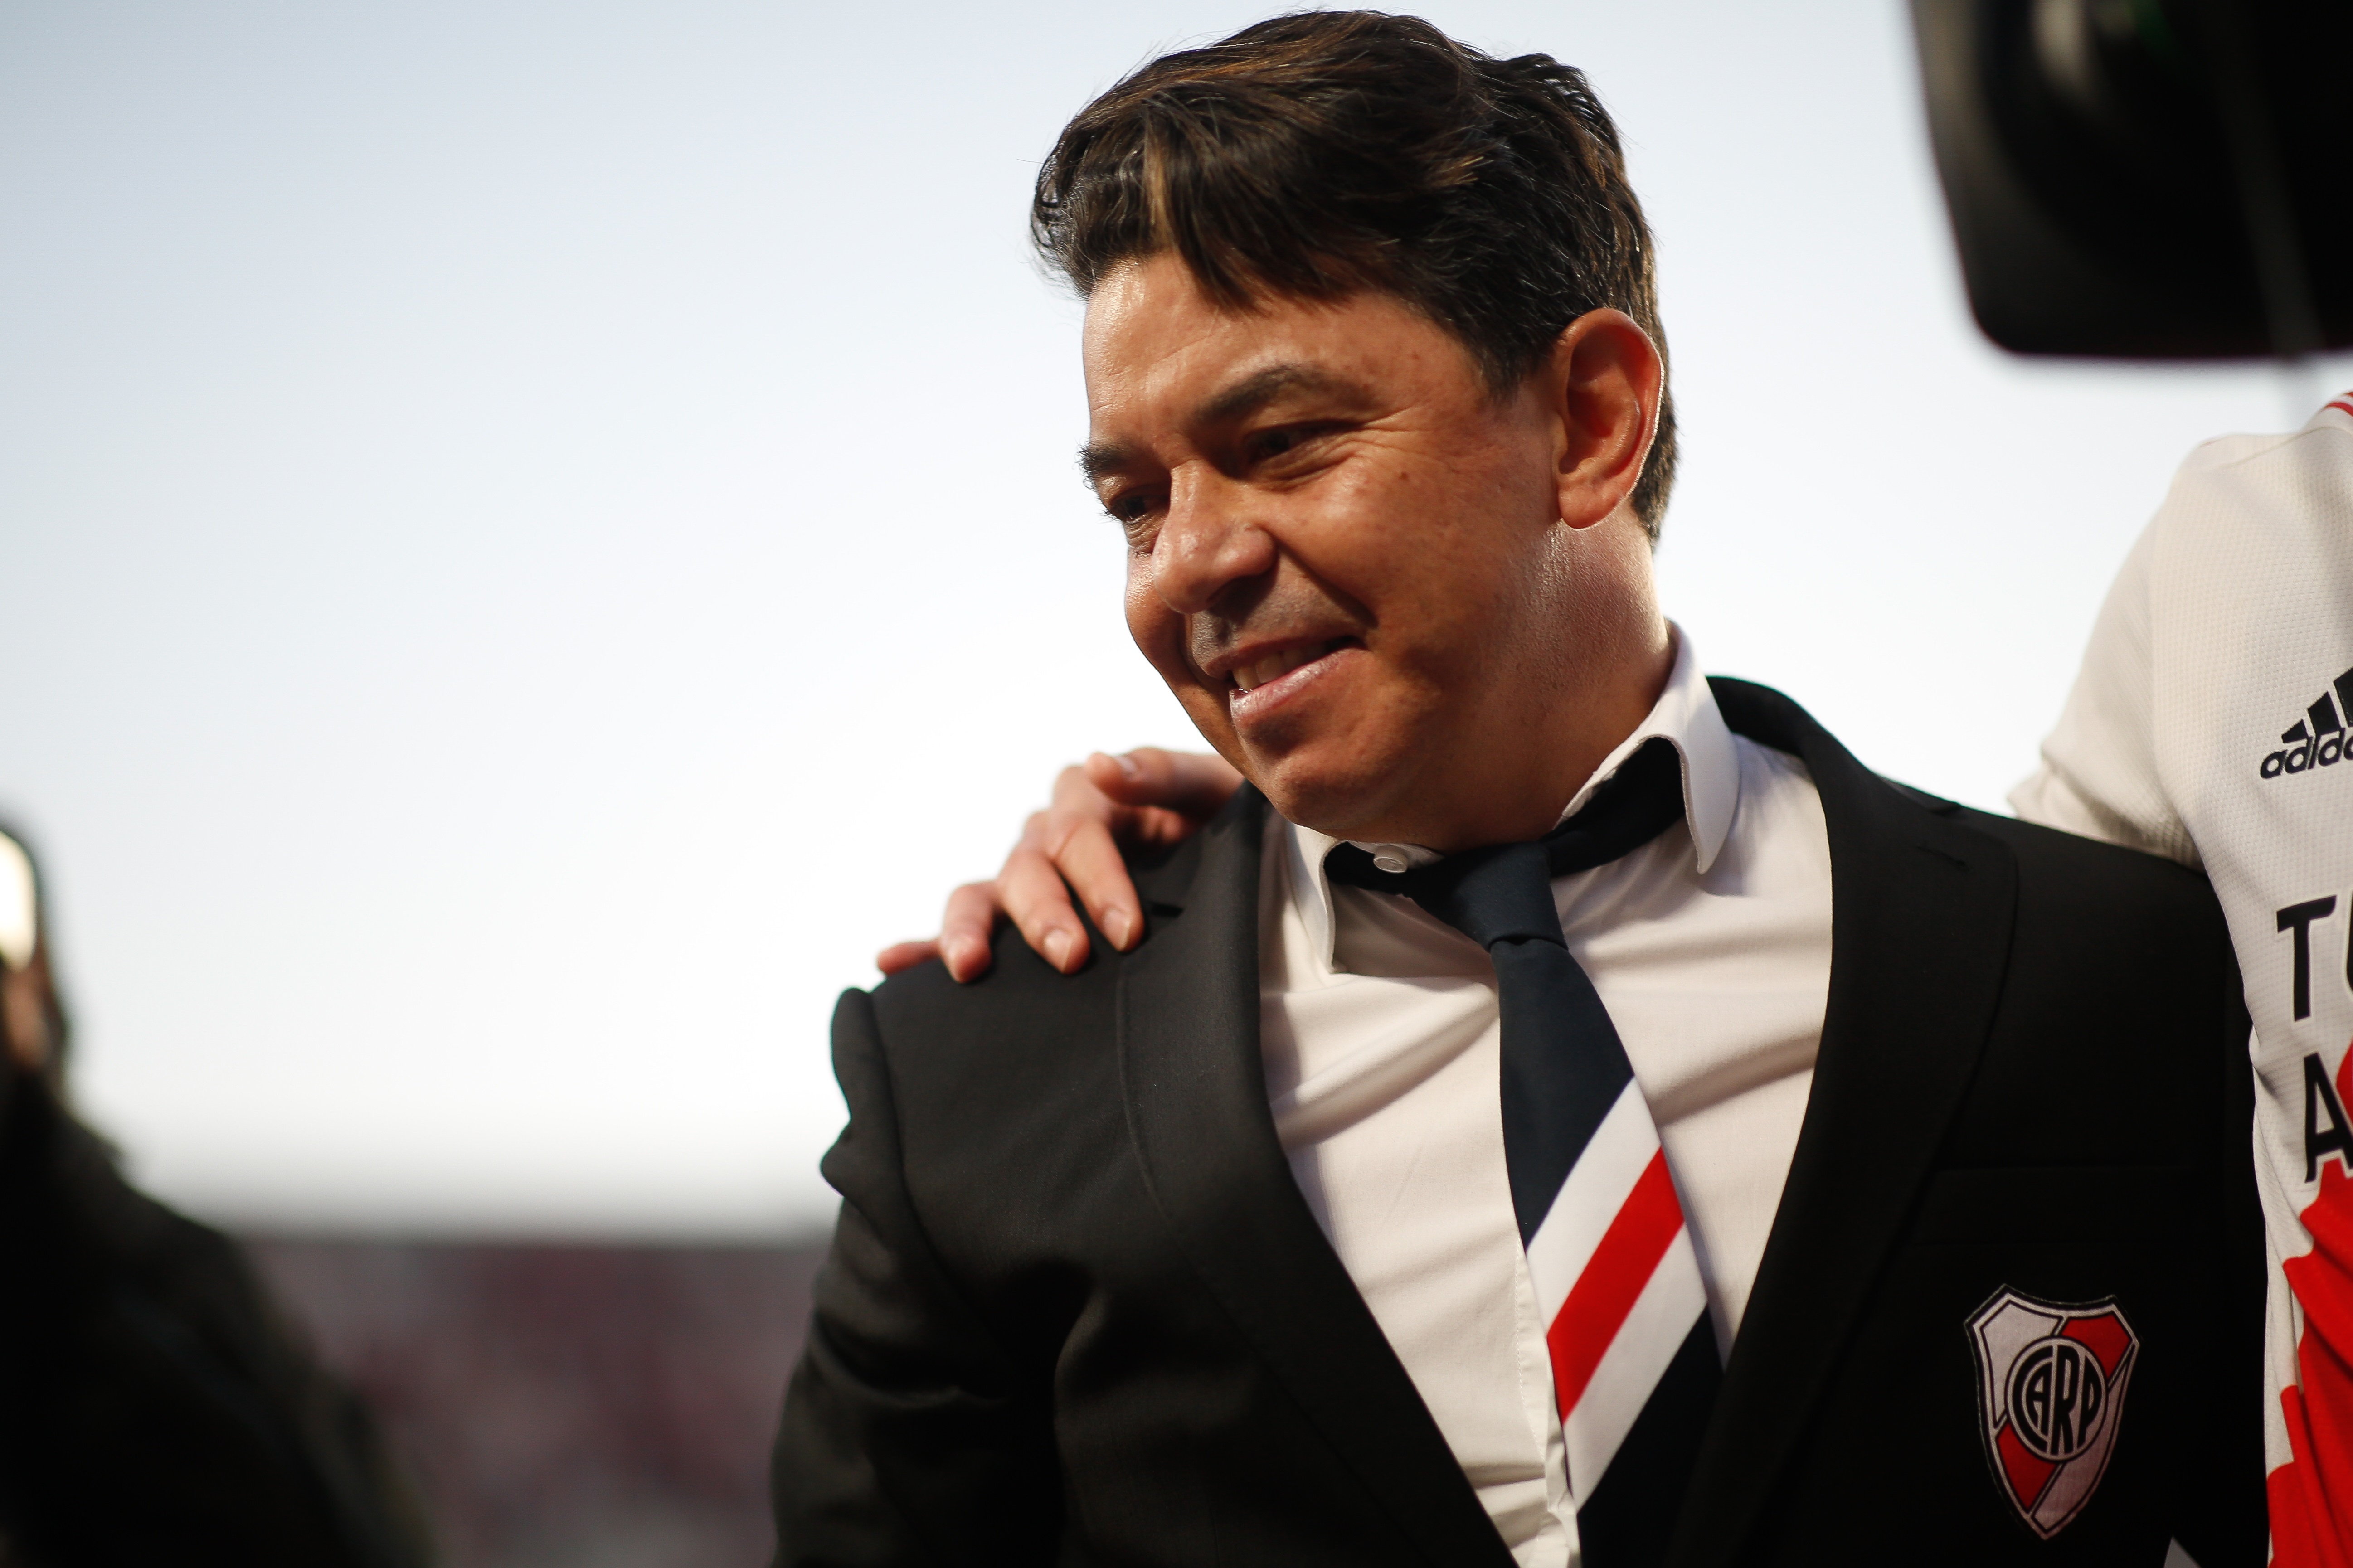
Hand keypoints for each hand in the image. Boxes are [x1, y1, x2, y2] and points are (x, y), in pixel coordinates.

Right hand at [876, 748, 1242, 982]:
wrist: (1237, 864)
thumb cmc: (1225, 825)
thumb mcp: (1211, 791)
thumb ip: (1161, 774)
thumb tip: (1101, 766)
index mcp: (1094, 798)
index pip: (1081, 834)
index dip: (1100, 881)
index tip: (1127, 931)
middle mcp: (1051, 834)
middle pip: (1030, 867)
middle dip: (1046, 914)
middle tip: (1070, 957)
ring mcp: (1027, 875)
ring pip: (985, 894)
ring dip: (972, 929)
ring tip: (969, 967)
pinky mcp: (1014, 917)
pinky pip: (963, 928)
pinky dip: (923, 944)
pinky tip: (891, 963)